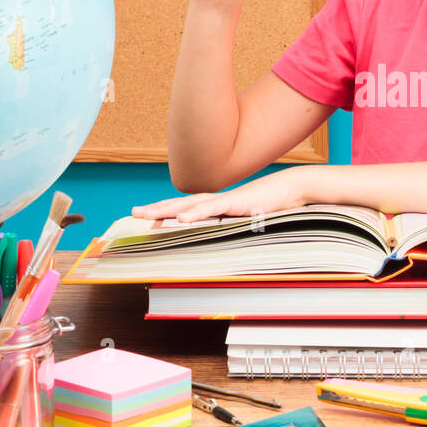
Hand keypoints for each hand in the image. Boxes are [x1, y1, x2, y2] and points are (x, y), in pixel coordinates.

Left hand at [131, 168, 311, 223]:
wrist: (292, 190)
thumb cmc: (272, 204)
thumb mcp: (248, 219)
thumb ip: (233, 225)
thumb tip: (221, 237)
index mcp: (217, 204)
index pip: (184, 207)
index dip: (165, 211)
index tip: (147, 217)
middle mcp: (216, 199)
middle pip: (179, 203)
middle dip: (156, 208)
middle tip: (134, 213)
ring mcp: (225, 200)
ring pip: (189, 205)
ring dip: (166, 209)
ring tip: (146, 214)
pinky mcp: (236, 203)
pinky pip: (212, 209)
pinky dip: (195, 214)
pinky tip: (180, 219)